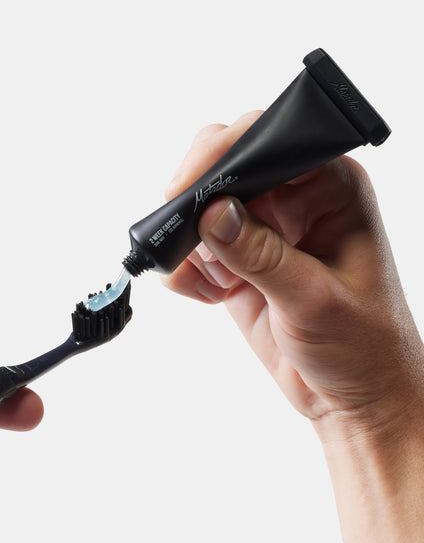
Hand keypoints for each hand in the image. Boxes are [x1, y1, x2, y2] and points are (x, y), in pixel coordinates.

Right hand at [163, 114, 423, 428]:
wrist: (354, 399)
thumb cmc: (365, 346)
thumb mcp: (314, 299)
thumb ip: (261, 255)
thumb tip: (212, 213)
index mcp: (331, 188)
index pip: (271, 142)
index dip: (226, 153)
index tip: (189, 186)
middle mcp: (296, 200)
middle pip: (227, 165)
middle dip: (196, 197)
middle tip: (178, 231)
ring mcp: (264, 231)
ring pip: (202, 208)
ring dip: (189, 241)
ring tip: (210, 281)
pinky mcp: (240, 263)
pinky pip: (195, 250)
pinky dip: (187, 270)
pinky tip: (210, 296)